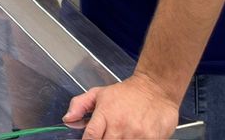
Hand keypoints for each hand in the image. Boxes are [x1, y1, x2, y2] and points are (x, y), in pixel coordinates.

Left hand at [63, 73, 180, 139]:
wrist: (156, 89)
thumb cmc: (127, 93)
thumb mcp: (100, 93)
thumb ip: (80, 105)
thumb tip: (67, 119)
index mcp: (105, 113)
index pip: (90, 137)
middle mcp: (120, 125)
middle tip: (106, 136)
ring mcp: (136, 134)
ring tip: (119, 136)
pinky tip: (132, 137)